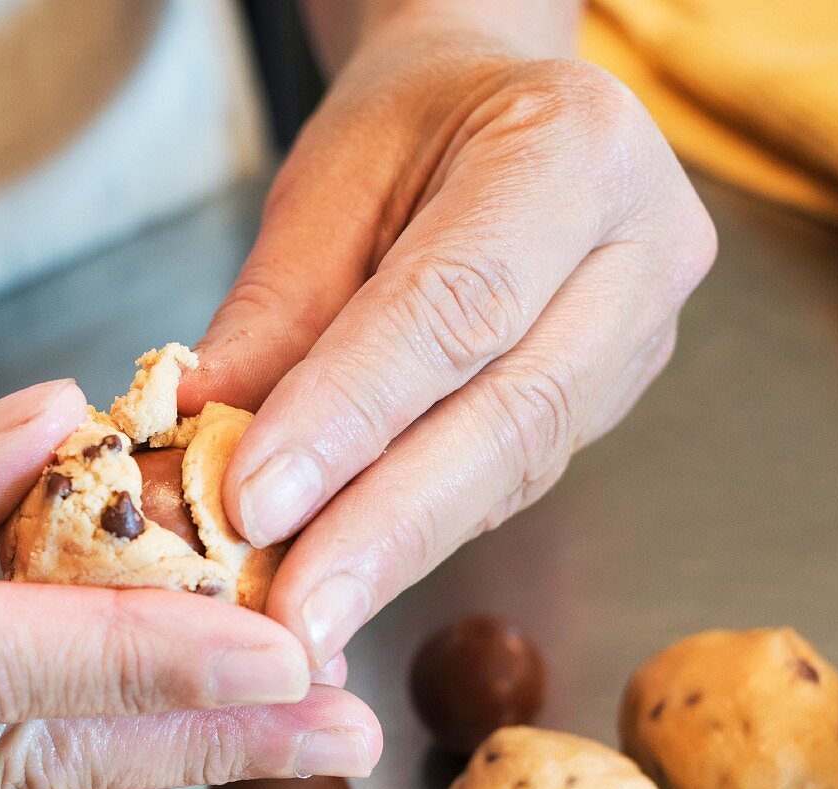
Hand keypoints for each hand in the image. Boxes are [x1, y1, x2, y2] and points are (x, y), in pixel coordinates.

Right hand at [0, 384, 379, 788]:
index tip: (277, 656)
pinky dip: (88, 735)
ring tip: (294, 714)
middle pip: (33, 755)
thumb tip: (43, 426)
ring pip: (18, 773)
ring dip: (166, 747)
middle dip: (204, 745)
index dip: (137, 663)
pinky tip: (174, 705)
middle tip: (342, 729)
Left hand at [181, 12, 715, 668]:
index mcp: (575, 152)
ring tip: (309, 618)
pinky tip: (356, 579)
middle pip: (509, 418)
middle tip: (295, 621)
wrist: (500, 118)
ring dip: (400, 554)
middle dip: (387, 532)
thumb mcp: (328, 189)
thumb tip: (199, 442)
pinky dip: (423, 537)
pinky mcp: (608, 399)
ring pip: (514, 468)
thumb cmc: (411, 130)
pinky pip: (508, 481)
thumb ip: (274, 316)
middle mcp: (638, 255)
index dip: (350, 416)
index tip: (254, 506)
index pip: (452, 307)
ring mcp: (638, 338)